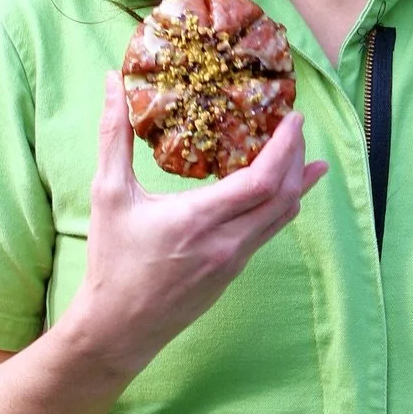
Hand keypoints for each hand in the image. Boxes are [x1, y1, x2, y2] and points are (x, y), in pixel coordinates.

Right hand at [60, 71, 328, 377]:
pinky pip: (268, 232)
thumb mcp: (109, 195)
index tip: (294, 119)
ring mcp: (234, 261)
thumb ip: (113, 136)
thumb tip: (111, 84)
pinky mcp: (233, 272)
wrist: (119, 329)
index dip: (286, 148)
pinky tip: (277, 191)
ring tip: (304, 155)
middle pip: (284, 196)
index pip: (262, 180)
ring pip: (282, 218)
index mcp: (199, 220)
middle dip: (298, 158)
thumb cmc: (112, 262)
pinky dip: (279, 205)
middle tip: (297, 127)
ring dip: (296, 184)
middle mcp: (226, 242)